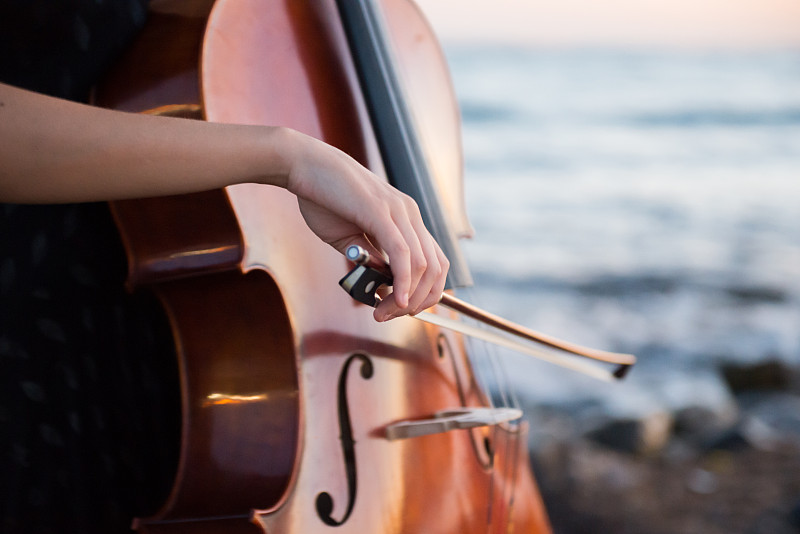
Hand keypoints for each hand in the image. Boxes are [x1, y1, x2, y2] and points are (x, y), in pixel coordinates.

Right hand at [285, 131, 448, 320]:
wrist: (304, 166)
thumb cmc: (322, 199)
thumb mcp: (349, 238)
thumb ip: (369, 259)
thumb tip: (382, 286)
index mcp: (406, 218)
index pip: (433, 262)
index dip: (423, 292)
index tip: (398, 309)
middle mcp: (409, 214)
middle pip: (436, 268)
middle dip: (418, 301)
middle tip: (390, 315)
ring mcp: (398, 212)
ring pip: (422, 266)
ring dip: (406, 298)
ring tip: (383, 312)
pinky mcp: (381, 213)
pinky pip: (403, 254)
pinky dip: (403, 282)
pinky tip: (395, 300)